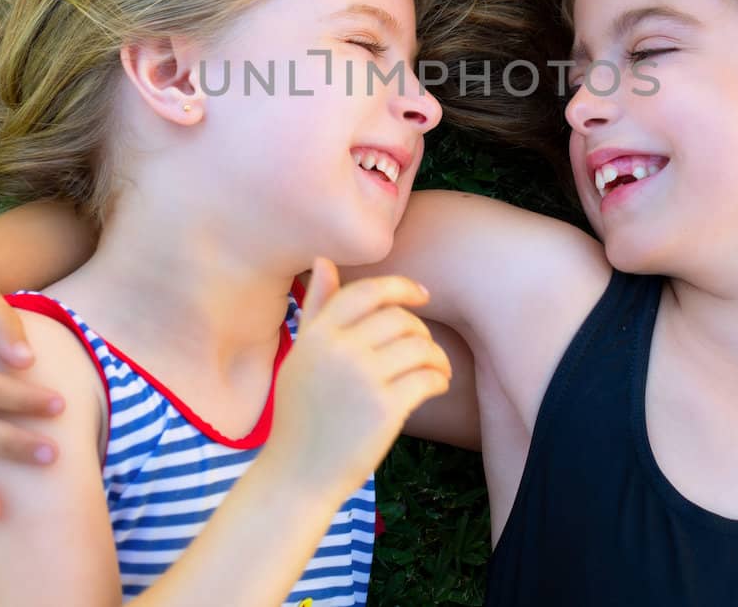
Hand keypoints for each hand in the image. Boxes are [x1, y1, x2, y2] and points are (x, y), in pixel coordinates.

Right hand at [259, 259, 451, 496]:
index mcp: (317, 335)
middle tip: (424, 349)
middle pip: (400, 318)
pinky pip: (428, 378)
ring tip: (436, 369)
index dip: (401, 287)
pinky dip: (440, 379)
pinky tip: (436, 386)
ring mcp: (364, 379)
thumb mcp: (301, 357)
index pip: (368, 291)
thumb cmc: (300, 416)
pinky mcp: (386, 408)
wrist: (297, 475)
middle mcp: (340, 350)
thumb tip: (324, 261)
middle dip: (420, 330)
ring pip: (419, 346)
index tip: (422, 295)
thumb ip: (317, 309)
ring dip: (436, 356)